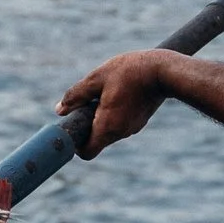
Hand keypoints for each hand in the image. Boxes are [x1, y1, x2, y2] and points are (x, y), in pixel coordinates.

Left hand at [57, 51, 176, 157]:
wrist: (164, 71)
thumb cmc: (129, 72)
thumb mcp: (96, 78)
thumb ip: (76, 95)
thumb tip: (60, 110)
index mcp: (107, 126)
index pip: (87, 151)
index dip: (76, 144)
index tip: (73, 126)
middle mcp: (120, 133)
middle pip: (96, 140)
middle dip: (87, 125)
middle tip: (88, 102)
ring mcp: (132, 128)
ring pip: (108, 130)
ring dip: (101, 117)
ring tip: (106, 92)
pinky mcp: (139, 121)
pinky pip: (120, 124)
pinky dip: (114, 114)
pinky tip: (120, 92)